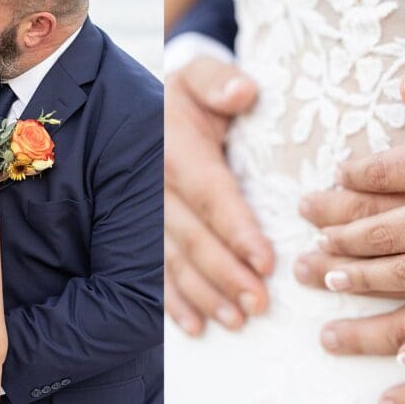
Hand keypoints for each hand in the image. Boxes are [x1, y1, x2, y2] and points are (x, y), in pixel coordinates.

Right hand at [164, 57, 273, 334]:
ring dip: (205, 295)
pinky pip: (153, 272)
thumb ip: (220, 82)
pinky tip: (194, 326)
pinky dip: (173, 302)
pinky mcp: (138, 234)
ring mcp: (141, 215)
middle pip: (193, 237)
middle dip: (227, 275)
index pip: (211, 196)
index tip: (266, 263)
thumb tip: (243, 92)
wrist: (151, 109)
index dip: (237, 230)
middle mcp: (152, 187)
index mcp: (174, 150)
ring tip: (236, 321)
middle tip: (260, 305)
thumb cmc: (189, 97)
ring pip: (174, 262)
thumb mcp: (202, 76)